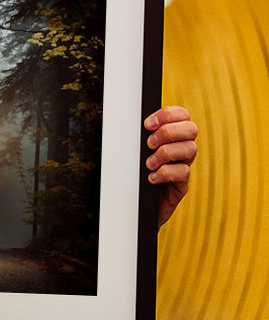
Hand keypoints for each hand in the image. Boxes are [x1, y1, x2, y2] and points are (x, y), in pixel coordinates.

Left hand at [144, 105, 197, 226]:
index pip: (182, 115)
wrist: (134, 205)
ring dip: (165, 153)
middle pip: (191, 129)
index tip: (147, 124)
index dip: (168, 114)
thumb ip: (139, 136)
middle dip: (168, 132)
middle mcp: (181, 149)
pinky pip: (183, 172)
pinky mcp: (182, 185)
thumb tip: (128, 122)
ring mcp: (183, 166)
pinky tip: (151, 178)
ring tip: (149, 163)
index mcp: (172, 136)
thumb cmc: (133, 174)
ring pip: (190, 149)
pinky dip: (165, 173)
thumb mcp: (135, 151)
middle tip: (149, 144)